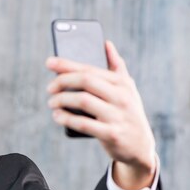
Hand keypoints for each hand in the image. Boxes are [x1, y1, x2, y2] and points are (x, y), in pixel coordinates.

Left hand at [46, 40, 156, 189]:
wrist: (140, 147)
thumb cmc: (127, 113)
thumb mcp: (127, 89)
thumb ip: (116, 66)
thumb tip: (106, 43)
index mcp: (122, 83)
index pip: (90, 69)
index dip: (67, 64)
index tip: (49, 62)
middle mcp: (122, 96)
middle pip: (86, 81)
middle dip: (63, 81)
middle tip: (49, 87)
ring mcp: (117, 116)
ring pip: (83, 101)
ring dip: (62, 100)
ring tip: (51, 102)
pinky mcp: (111, 134)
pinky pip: (84, 124)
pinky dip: (67, 118)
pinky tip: (57, 116)